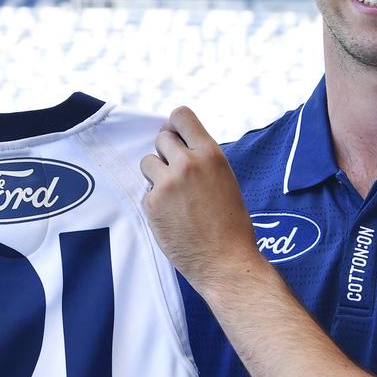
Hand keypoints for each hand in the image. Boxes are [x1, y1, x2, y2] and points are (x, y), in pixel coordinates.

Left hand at [140, 106, 261, 293]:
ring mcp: (167, 184)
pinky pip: (146, 191)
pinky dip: (155, 201)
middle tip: (178, 174)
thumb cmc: (230, 223)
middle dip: (167, 153)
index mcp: (211, 154)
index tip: (176, 136)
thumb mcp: (224, 179)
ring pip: (147, 162)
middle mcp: (187, 164)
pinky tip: (172, 216)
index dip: (175, 125)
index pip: (181, 115)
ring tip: (174, 195)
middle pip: (161, 138)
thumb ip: (202, 159)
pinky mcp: (152, 204)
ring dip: (156, 175)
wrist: (225, 261)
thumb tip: (178, 143)